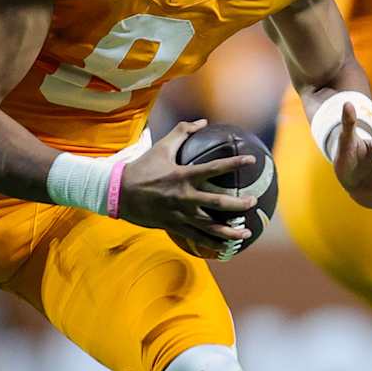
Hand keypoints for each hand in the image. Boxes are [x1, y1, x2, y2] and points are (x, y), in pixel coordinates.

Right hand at [117, 120, 256, 256]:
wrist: (119, 193)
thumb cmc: (142, 168)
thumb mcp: (161, 146)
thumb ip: (183, 132)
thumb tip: (203, 121)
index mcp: (183, 175)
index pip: (214, 168)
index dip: (234, 164)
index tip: (252, 160)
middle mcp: (184, 197)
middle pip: (217, 203)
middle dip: (238, 204)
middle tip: (253, 202)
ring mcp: (179, 214)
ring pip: (209, 226)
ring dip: (229, 231)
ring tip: (245, 233)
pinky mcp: (173, 226)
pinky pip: (195, 237)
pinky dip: (211, 244)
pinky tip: (224, 249)